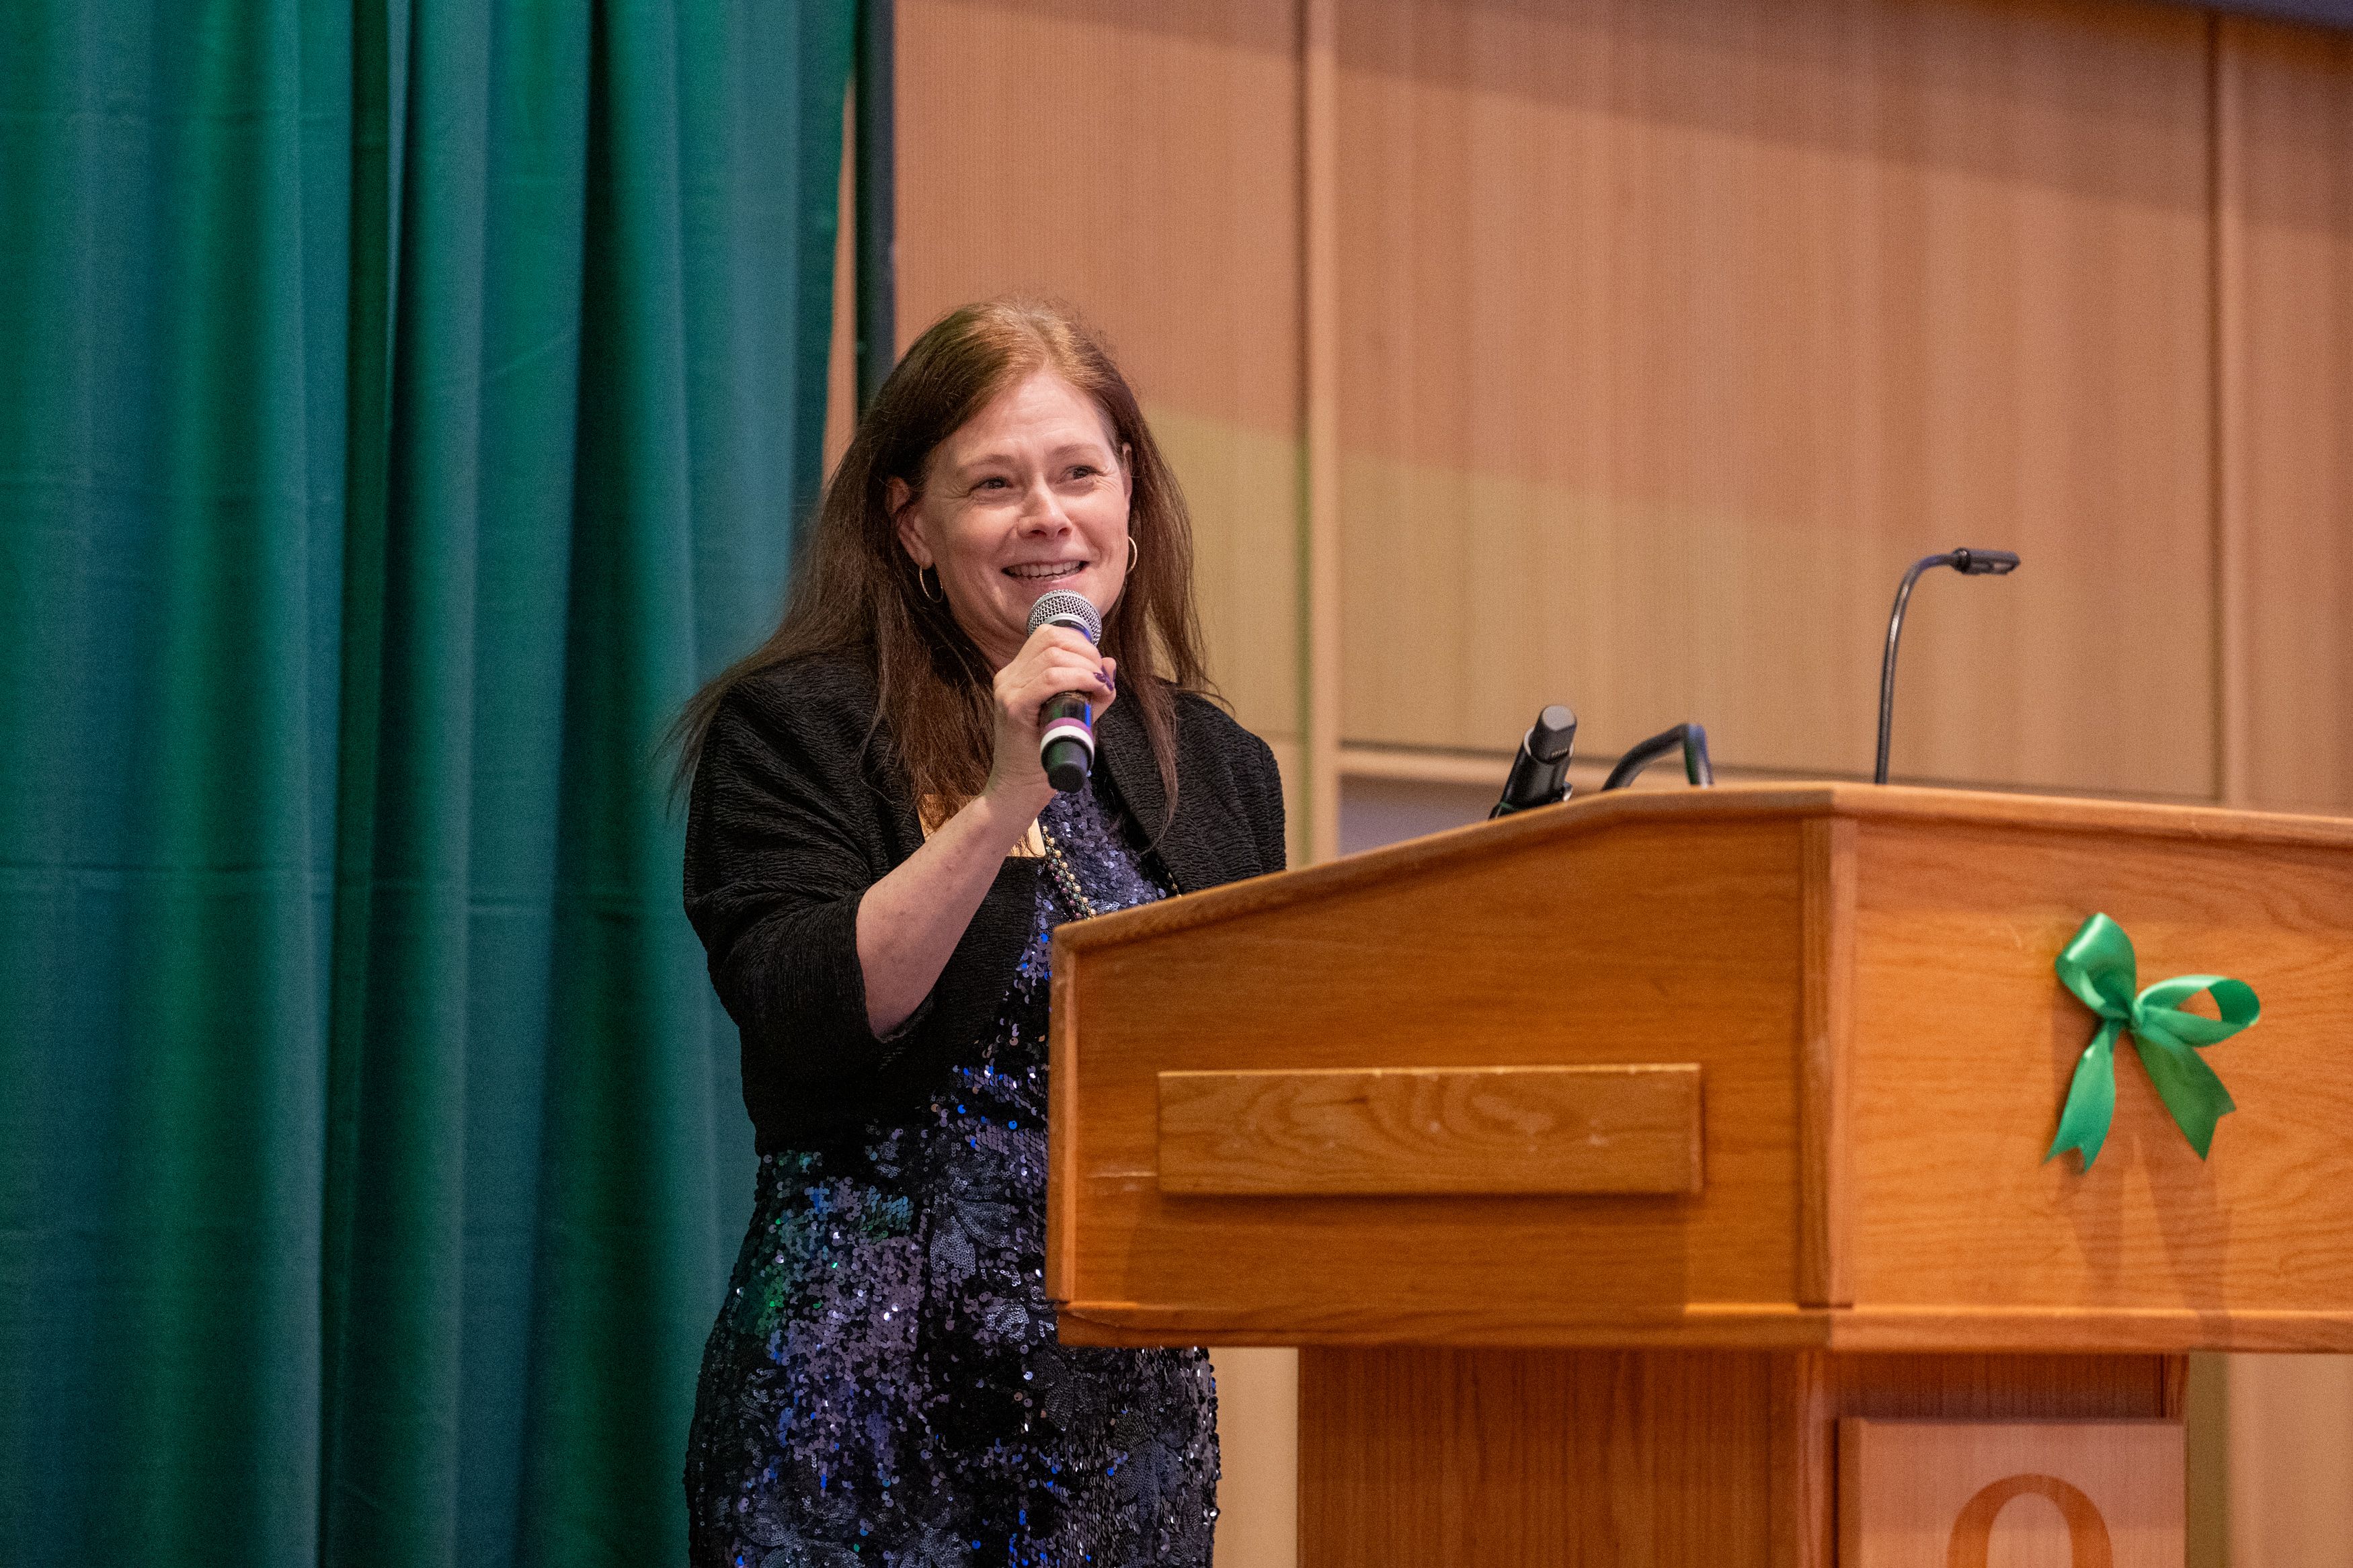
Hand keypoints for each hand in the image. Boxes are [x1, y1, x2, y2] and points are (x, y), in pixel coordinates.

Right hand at [983, 622, 1116, 810]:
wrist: (1018, 788)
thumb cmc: (1044, 753)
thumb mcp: (1072, 715)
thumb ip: (1089, 689)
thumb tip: (1110, 663)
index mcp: (1017, 672)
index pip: (1047, 634)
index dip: (1079, 641)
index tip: (1097, 665)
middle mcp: (1008, 676)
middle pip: (1051, 639)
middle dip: (1086, 652)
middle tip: (1101, 677)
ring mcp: (1008, 690)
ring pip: (1053, 656)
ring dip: (1085, 666)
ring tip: (1099, 685)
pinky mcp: (1013, 707)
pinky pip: (1050, 679)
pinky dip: (1078, 679)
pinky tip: (1093, 689)